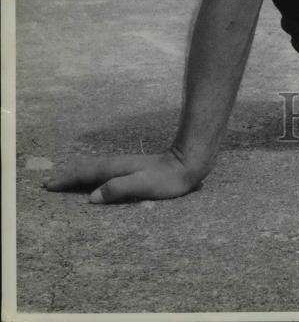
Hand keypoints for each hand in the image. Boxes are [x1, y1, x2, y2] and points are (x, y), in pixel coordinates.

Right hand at [43, 148, 204, 203]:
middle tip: (48, 181)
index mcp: (116, 168)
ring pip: (94, 167)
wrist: (187, 164)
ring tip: (64, 176)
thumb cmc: (167, 179)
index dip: (67, 179)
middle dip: (67, 174)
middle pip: (87, 168)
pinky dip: (90, 172)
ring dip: (77, 171)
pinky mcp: (131, 169)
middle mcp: (117, 164)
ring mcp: (124, 165)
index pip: (86, 174)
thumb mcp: (143, 185)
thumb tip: (91, 197)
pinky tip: (93, 176)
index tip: (49, 184)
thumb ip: (118, 189)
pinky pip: (102, 169)